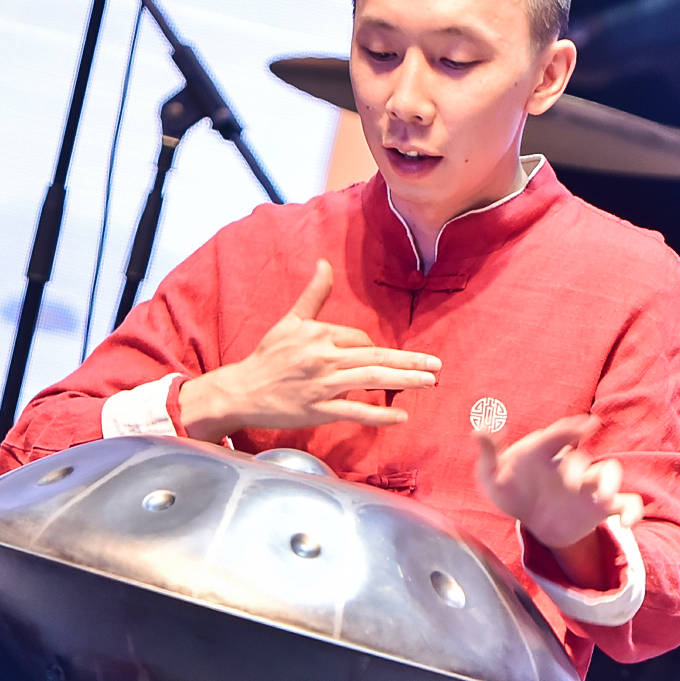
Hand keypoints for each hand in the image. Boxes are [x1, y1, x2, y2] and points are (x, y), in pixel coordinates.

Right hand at [177, 260, 440, 440]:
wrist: (242, 391)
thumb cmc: (267, 356)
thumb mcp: (290, 321)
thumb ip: (313, 295)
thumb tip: (323, 263)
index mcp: (320, 335)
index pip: (360, 339)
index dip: (374, 349)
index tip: (383, 360)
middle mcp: (324, 358)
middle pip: (375, 357)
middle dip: (409, 362)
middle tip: (437, 366)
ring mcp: (322, 386)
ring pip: (370, 380)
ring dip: (403, 381)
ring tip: (429, 382)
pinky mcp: (318, 410)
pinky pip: (354, 412)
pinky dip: (378, 415)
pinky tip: (401, 417)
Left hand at [475, 415, 642, 585]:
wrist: (532, 517)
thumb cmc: (512, 489)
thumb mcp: (492, 476)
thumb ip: (488, 453)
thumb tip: (479, 429)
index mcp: (547, 452)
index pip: (559, 436)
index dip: (571, 429)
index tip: (584, 425)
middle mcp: (571, 464)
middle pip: (581, 459)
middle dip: (577, 468)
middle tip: (568, 483)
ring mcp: (589, 484)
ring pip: (609, 473)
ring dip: (609, 483)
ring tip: (603, 498)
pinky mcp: (601, 506)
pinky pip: (626, 503)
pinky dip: (632, 511)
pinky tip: (627, 524)